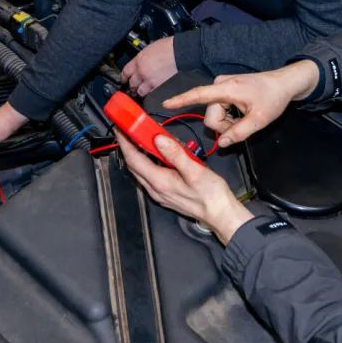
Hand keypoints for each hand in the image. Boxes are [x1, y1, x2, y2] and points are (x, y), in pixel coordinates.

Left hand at [115, 132, 253, 244]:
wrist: (220, 214)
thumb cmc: (211, 195)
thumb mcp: (195, 171)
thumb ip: (175, 154)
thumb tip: (158, 139)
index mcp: (160, 182)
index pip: (134, 159)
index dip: (124, 143)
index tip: (120, 128)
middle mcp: (156, 189)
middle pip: (134, 166)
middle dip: (128, 147)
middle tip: (129, 130)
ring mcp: (160, 193)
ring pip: (141, 171)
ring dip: (138, 155)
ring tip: (141, 138)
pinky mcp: (166, 194)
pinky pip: (150, 176)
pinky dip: (148, 163)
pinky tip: (157, 155)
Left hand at [123, 37, 178, 96]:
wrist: (179, 52)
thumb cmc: (168, 47)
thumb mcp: (149, 49)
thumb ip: (142, 58)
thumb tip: (141, 63)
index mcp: (138, 60)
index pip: (126, 72)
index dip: (123, 77)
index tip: (123, 80)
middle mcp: (142, 71)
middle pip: (132, 83)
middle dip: (131, 86)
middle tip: (132, 88)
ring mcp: (150, 80)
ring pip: (140, 91)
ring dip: (140, 92)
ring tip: (141, 92)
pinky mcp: (158, 86)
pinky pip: (150, 94)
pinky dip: (150, 94)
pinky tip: (151, 92)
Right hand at [163, 61, 319, 148]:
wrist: (284, 83)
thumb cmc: (273, 99)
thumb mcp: (260, 120)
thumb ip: (239, 133)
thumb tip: (223, 144)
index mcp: (226, 89)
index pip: (198, 95)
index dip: (181, 100)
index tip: (165, 103)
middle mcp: (219, 85)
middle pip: (210, 115)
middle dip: (224, 126)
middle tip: (243, 126)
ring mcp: (222, 86)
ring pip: (214, 114)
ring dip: (227, 122)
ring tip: (245, 119)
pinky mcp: (224, 89)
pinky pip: (219, 109)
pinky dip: (229, 116)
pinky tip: (242, 114)